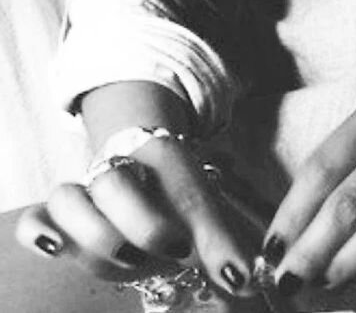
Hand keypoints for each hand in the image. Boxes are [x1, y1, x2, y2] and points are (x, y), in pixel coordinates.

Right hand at [16, 135, 257, 296]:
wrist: (146, 174)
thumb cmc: (179, 198)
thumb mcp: (209, 215)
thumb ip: (223, 244)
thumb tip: (239, 281)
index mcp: (165, 155)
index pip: (186, 188)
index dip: (211, 233)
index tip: (234, 273)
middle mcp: (120, 165)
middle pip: (113, 183)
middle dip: (145, 225)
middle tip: (178, 251)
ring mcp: (86, 188)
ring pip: (68, 199)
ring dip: (96, 237)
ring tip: (130, 259)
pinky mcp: (63, 213)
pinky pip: (36, 217)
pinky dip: (40, 232)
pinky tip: (58, 247)